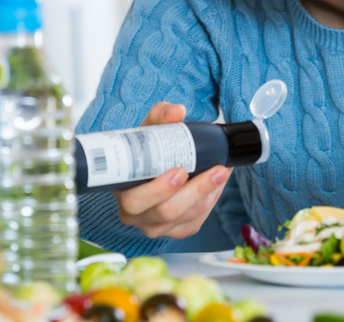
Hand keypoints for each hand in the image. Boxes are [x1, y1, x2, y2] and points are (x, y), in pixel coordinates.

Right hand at [113, 102, 231, 238]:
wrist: (153, 165)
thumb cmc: (148, 149)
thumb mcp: (150, 128)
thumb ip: (161, 116)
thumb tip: (176, 112)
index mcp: (122, 190)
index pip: (136, 199)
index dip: (158, 189)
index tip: (180, 171)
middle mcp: (135, 214)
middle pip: (165, 211)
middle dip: (195, 191)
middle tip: (215, 170)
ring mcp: (154, 226)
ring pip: (185, 218)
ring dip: (208, 194)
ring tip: (222, 172)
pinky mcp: (174, 231)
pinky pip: (195, 222)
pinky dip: (209, 202)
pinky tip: (217, 185)